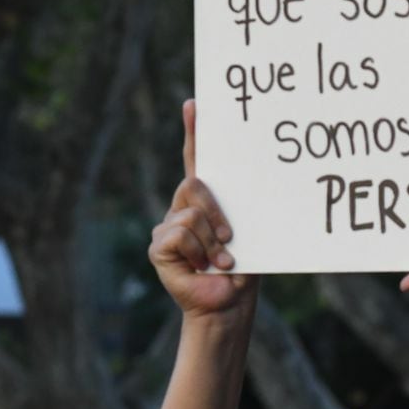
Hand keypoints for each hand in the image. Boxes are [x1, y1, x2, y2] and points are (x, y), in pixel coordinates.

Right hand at [148, 100, 257, 318]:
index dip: (195, 132)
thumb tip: (249, 190)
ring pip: (189, 213)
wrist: (230, 304)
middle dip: (216, 211)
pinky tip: (203, 267)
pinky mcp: (159, 247)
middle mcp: (184, 207)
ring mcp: (169, 226)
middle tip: (231, 238)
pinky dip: (199, 252)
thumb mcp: (249, 231)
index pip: (197, 160)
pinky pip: (179, 234)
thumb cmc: (245, 268)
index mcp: (207, 200)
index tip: (196, 104)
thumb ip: (239, 208)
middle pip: (194, 184)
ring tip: (222, 260)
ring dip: (212, 240)